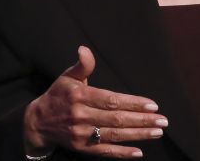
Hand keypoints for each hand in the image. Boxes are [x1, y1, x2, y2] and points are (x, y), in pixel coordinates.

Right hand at [23, 46, 166, 158]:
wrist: (37, 123)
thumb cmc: (58, 95)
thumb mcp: (67, 77)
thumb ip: (81, 65)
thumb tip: (85, 49)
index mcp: (81, 97)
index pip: (111, 100)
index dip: (133, 103)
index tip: (152, 105)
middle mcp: (81, 116)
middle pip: (116, 119)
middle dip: (142, 120)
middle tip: (163, 121)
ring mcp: (82, 134)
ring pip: (114, 135)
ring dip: (138, 135)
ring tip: (157, 132)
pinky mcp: (82, 148)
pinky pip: (104, 151)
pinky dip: (121, 153)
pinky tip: (139, 152)